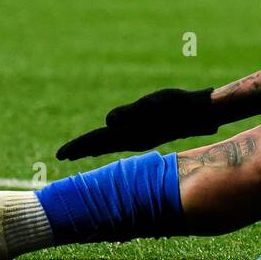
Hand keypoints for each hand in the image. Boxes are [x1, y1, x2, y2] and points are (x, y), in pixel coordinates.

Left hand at [55, 88, 225, 160]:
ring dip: (93, 147)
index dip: (79, 146)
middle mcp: (133, 139)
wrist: (200, 113)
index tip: (60, 155)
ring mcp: (140, 137)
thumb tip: (109, 122)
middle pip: (100, 145)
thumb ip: (130, 113)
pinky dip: (108, 143)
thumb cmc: (177, 105)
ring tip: (79, 152)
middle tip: (61, 156)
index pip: (98, 141)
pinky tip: (108, 142)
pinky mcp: (146, 133)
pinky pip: (121, 140)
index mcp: (130, 134)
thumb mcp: (152, 103)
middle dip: (81, 149)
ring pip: (110, 144)